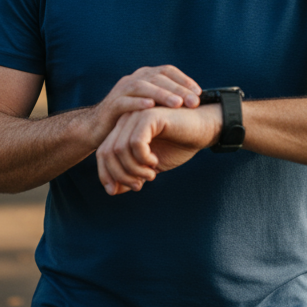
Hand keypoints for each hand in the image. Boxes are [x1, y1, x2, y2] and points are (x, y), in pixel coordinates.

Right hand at [87, 65, 201, 144]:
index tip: (199, 92)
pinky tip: (151, 106)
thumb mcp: (152, 108)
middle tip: (194, 102)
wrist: (100, 130)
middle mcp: (133, 79)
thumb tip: (197, 103)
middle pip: (157, 78)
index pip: (167, 71)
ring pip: (142, 86)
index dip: (184, 79)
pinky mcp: (111, 105)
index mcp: (144, 77)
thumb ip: (168, 101)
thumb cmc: (132, 120)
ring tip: (178, 104)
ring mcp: (121, 91)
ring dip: (161, 94)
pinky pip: (124, 101)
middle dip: (178, 89)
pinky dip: (138, 102)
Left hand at [96, 104, 221, 194]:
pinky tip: (155, 162)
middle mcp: (126, 120)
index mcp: (123, 129)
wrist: (204, 129)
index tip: (116, 191)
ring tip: (150, 175)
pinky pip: (136, 143)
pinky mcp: (150, 116)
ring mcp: (137, 115)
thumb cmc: (179, 145)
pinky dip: (143, 158)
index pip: (102, 153)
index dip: (106, 174)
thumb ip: (131, 175)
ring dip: (133, 169)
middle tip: (138, 186)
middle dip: (119, 175)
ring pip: (120, 149)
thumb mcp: (150, 166)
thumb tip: (112, 190)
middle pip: (107, 152)